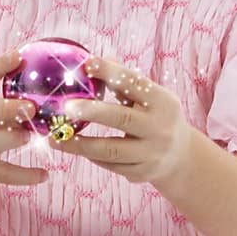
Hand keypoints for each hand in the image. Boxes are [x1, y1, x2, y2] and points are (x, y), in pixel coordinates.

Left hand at [50, 55, 194, 187]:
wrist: (181, 157)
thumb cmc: (156, 117)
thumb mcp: (151, 98)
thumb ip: (124, 82)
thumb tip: (91, 62)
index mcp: (163, 102)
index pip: (135, 84)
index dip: (111, 72)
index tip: (87, 63)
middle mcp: (160, 128)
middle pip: (122, 119)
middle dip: (92, 112)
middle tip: (66, 107)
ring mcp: (152, 153)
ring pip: (110, 150)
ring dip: (80, 144)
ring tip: (55, 139)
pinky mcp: (142, 173)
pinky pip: (111, 165)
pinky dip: (91, 157)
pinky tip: (76, 148)